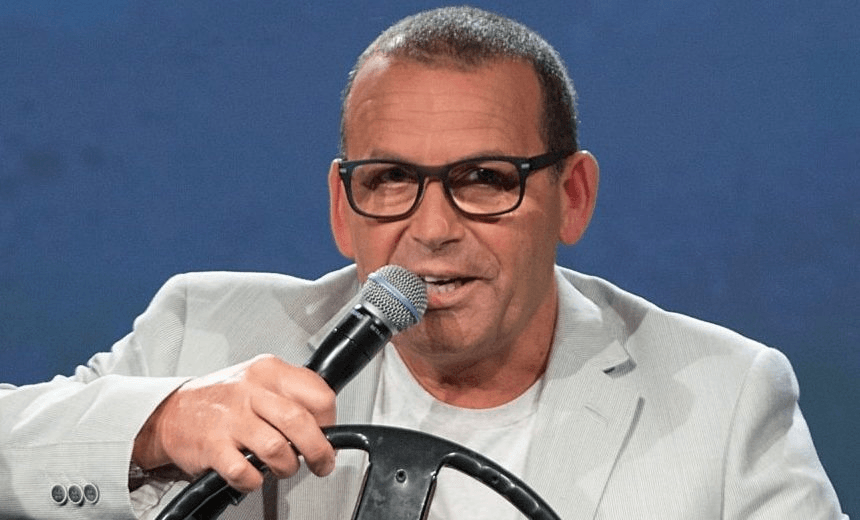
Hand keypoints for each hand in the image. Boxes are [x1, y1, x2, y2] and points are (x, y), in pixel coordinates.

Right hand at [132, 355, 336, 492]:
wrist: (172, 412)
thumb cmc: (222, 399)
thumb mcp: (260, 381)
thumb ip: (292, 395)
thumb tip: (326, 424)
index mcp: (269, 371)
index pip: (318, 394)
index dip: (329, 420)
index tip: (327, 432)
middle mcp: (250, 391)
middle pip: (300, 422)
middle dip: (319, 451)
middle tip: (321, 462)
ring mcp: (230, 419)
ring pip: (277, 449)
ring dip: (287, 467)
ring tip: (283, 467)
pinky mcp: (213, 447)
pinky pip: (245, 472)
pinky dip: (255, 481)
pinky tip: (253, 475)